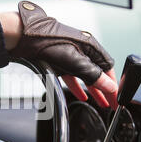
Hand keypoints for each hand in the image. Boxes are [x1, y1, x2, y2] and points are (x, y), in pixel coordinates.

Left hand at [0, 1, 117, 108]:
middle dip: (105, 89)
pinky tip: (81, 95)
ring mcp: (70, 54)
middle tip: (111, 104)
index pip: (108, 67)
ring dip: (92, 90)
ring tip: (99, 103)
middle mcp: (82, 49)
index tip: (116, 97)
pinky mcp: (59, 60)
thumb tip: (109, 86)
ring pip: (86, 76)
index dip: (113, 83)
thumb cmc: (49, 43)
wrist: (24, 37)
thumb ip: (93, 76)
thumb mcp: (75, 63)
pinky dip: (77, 87)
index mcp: (90, 46)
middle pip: (98, 72)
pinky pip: (73, 76)